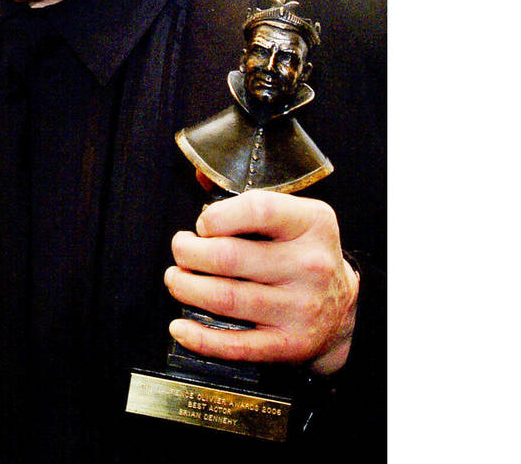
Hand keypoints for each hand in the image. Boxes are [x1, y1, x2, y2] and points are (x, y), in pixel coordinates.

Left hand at [164, 188, 358, 374]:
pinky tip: (182, 326)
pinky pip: (235, 345)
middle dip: (189, 253)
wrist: (344, 309)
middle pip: (229, 257)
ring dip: (186, 288)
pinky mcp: (288, 344)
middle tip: (181, 250)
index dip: (217, 216)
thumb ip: (247, 197)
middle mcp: (309, 265)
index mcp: (312, 224)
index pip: (257, 209)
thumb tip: (199, 176)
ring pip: (225, 298)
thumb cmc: (305, 254)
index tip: (204, 224)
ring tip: (177, 279)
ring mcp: (300, 307)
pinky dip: (200, 337)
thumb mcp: (294, 216)